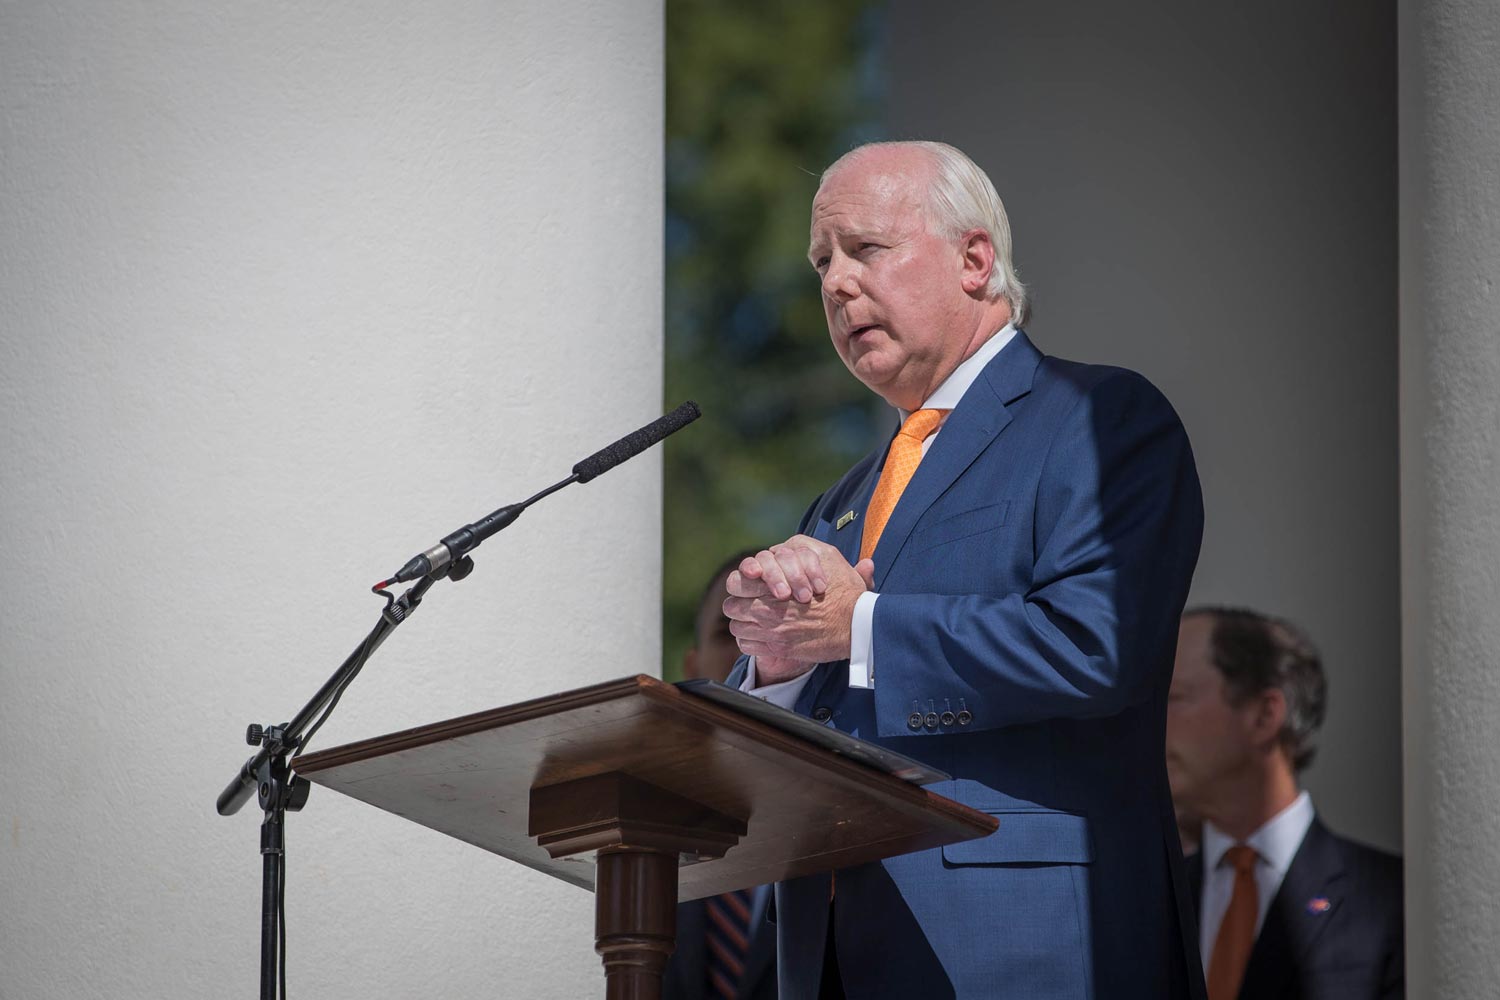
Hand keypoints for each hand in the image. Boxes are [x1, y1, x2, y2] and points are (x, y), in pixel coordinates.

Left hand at [724, 535, 876, 665]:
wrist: (858, 626)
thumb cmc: (847, 594)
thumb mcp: (831, 561)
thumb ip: (813, 552)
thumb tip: (799, 544)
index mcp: (776, 584)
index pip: (737, 582)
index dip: (739, 584)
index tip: (747, 587)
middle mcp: (770, 608)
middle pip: (732, 606)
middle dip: (738, 604)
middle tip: (747, 605)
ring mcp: (773, 630)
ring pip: (737, 627)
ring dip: (743, 624)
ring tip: (753, 622)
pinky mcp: (779, 648)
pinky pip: (747, 646)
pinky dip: (751, 642)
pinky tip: (761, 637)